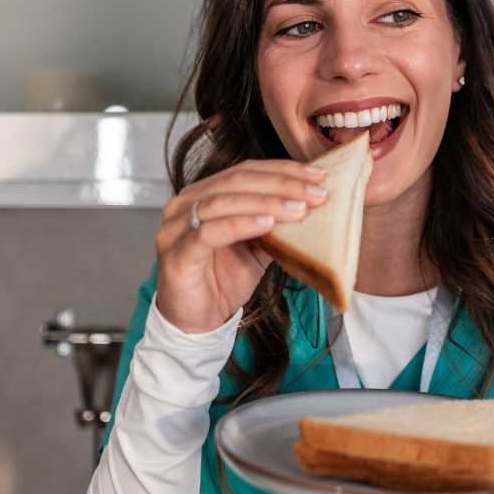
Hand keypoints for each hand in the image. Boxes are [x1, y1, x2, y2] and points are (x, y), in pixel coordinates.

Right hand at [155, 158, 328, 333]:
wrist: (198, 322)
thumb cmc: (222, 281)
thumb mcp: (257, 247)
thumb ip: (273, 223)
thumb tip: (310, 203)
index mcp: (203, 195)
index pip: (244, 171)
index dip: (282, 170)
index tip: (316, 176)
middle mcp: (185, 205)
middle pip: (235, 181)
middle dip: (280, 185)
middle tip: (315, 193)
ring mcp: (176, 228)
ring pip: (223, 202)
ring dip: (266, 203)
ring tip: (298, 209)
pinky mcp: (176, 254)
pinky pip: (209, 233)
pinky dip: (240, 224)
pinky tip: (267, 224)